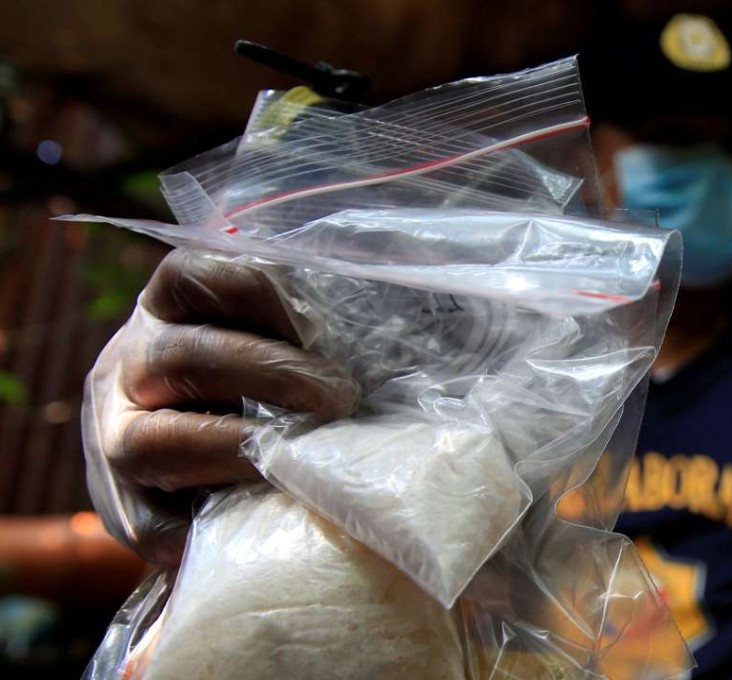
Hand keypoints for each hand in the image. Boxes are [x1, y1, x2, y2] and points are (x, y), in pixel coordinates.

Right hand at [83, 249, 359, 565]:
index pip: (188, 276)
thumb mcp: (254, 334)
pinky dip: (203, 530)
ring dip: (239, 449)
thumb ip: (296, 326)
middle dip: (270, 374)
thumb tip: (385, 329)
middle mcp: (126, 366)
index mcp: (163, 310)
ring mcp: (111, 439)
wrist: (162, 452)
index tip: (318, 323)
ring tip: (305, 461)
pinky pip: (150, 526)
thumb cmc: (240, 380)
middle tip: (341, 396)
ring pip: (153, 442)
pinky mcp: (122, 509)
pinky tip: (262, 526)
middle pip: (182, 357)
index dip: (254, 292)